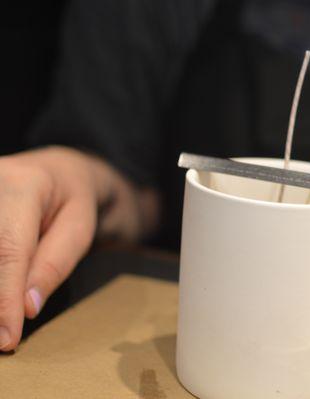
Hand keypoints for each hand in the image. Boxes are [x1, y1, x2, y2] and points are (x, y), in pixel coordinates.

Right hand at [0, 146, 157, 350]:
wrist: (56, 171)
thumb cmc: (74, 200)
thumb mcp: (80, 228)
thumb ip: (55, 263)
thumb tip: (26, 307)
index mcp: (23, 185)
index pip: (10, 251)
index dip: (5, 299)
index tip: (7, 337)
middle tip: (1, 337)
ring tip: (2, 322)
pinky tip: (1, 298)